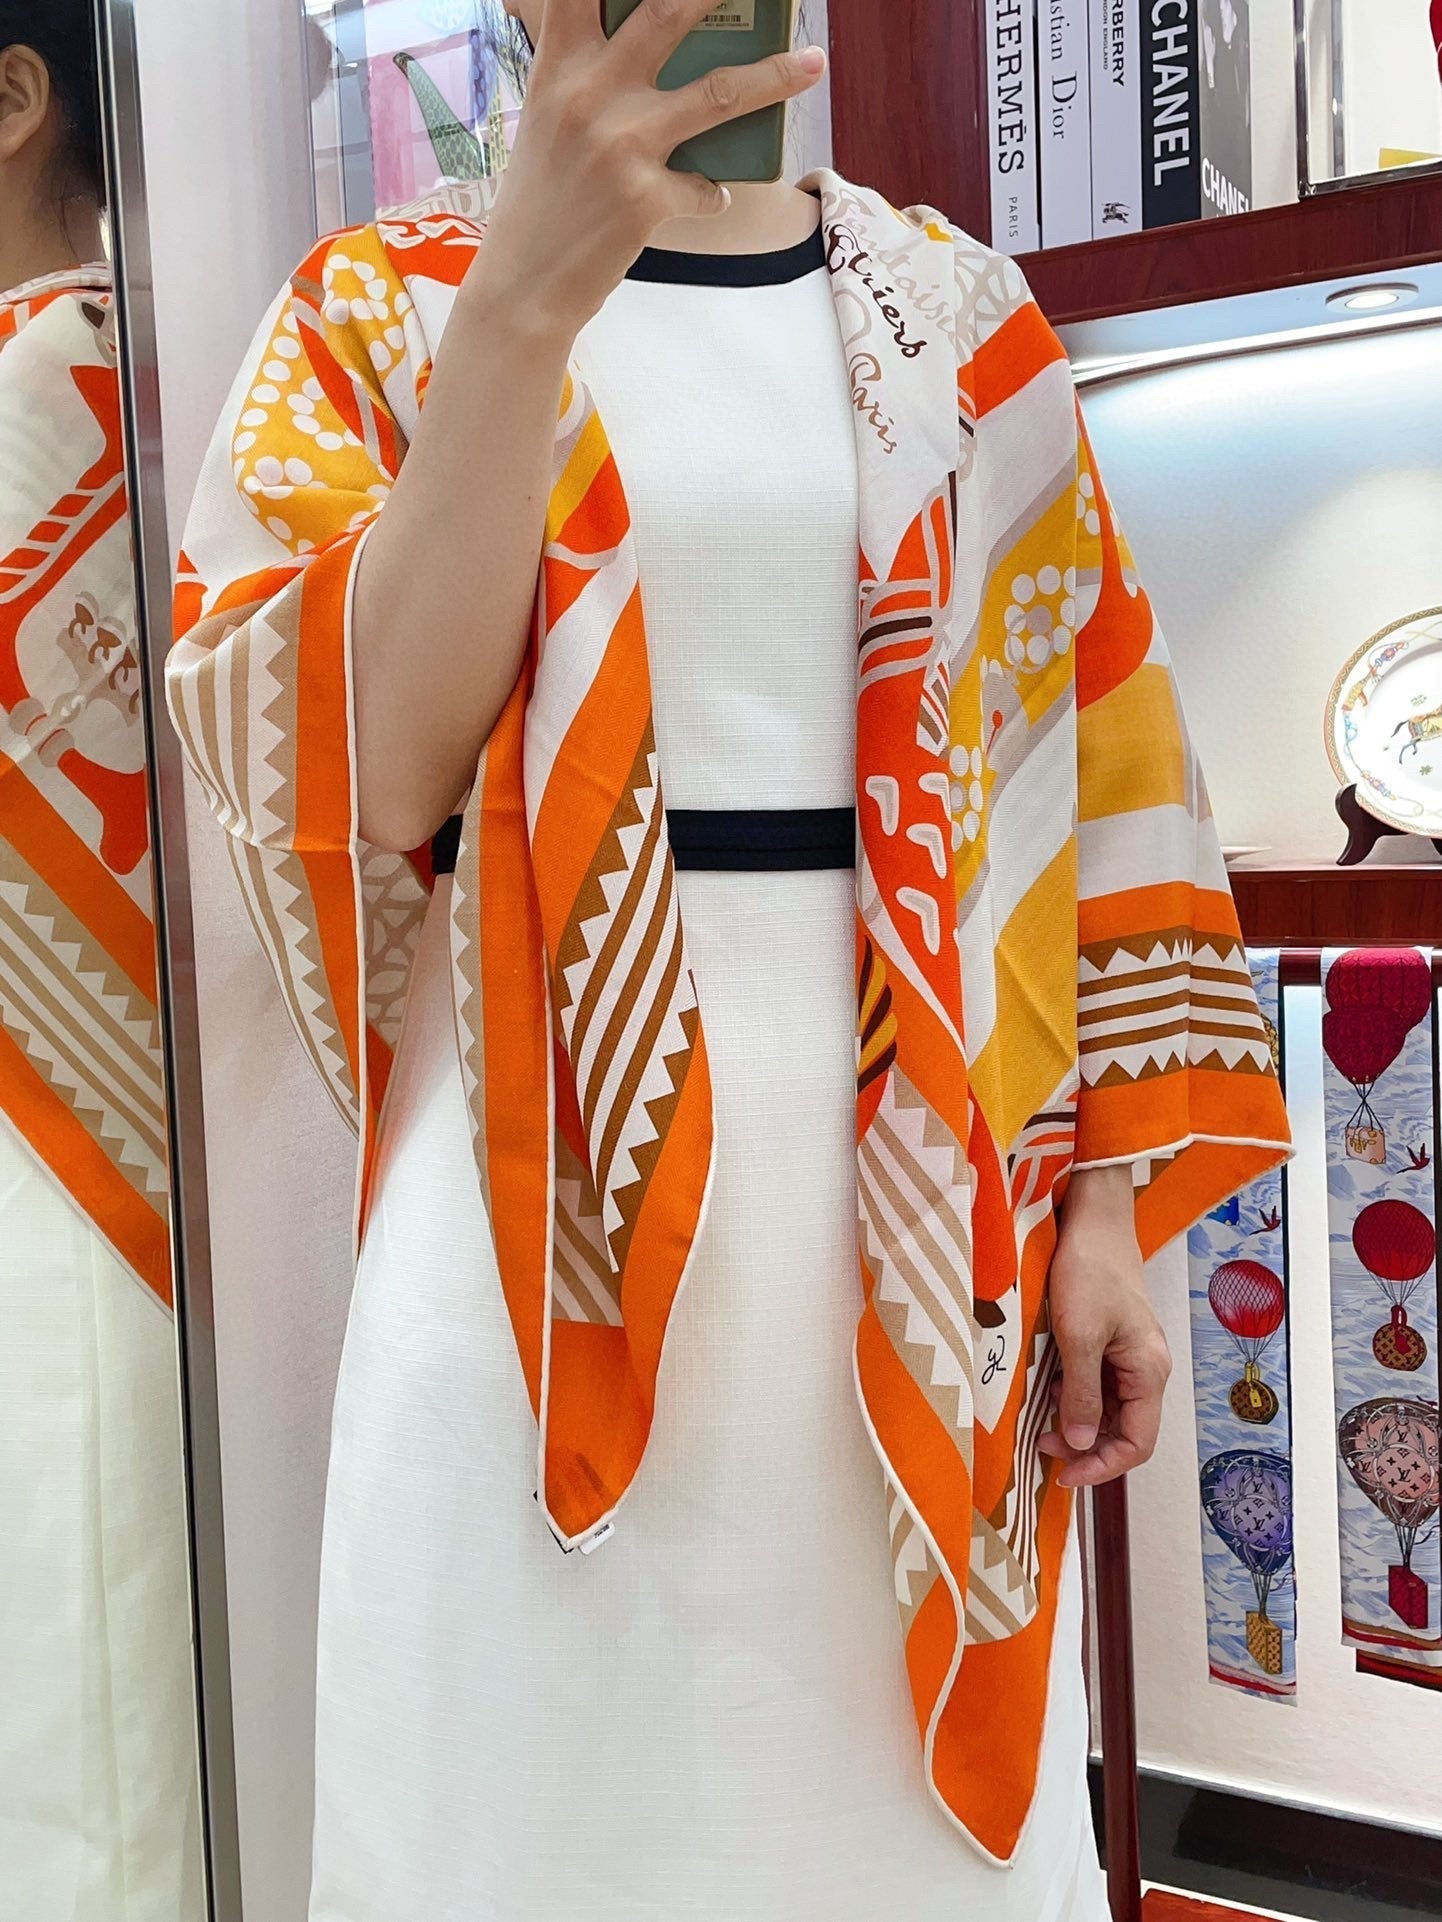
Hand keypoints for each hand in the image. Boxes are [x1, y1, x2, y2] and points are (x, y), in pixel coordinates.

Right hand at [477, 0, 826, 334]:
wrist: (524, 282)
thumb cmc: (541, 197)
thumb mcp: (549, 118)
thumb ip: (588, 73)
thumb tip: (646, 49)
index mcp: (560, 66)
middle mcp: (589, 94)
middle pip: (666, 13)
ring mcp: (621, 145)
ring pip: (720, 93)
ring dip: (775, 75)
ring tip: (814, 63)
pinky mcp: (646, 198)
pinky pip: (706, 187)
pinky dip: (711, 192)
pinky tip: (705, 196)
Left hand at [1037, 1165, 1171, 1487]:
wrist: (1092, 1216)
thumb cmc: (1089, 1269)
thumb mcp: (1079, 1335)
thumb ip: (1082, 1393)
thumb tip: (1079, 1444)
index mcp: (1149, 1371)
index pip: (1138, 1443)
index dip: (1102, 1466)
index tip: (1061, 1474)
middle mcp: (1146, 1368)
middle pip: (1124, 1429)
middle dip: (1085, 1445)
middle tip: (1042, 1446)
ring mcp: (1129, 1353)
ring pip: (1108, 1408)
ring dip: (1077, 1420)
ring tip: (1041, 1418)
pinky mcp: (1111, 1339)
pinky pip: (1097, 1382)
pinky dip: (1073, 1393)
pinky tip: (1048, 1385)